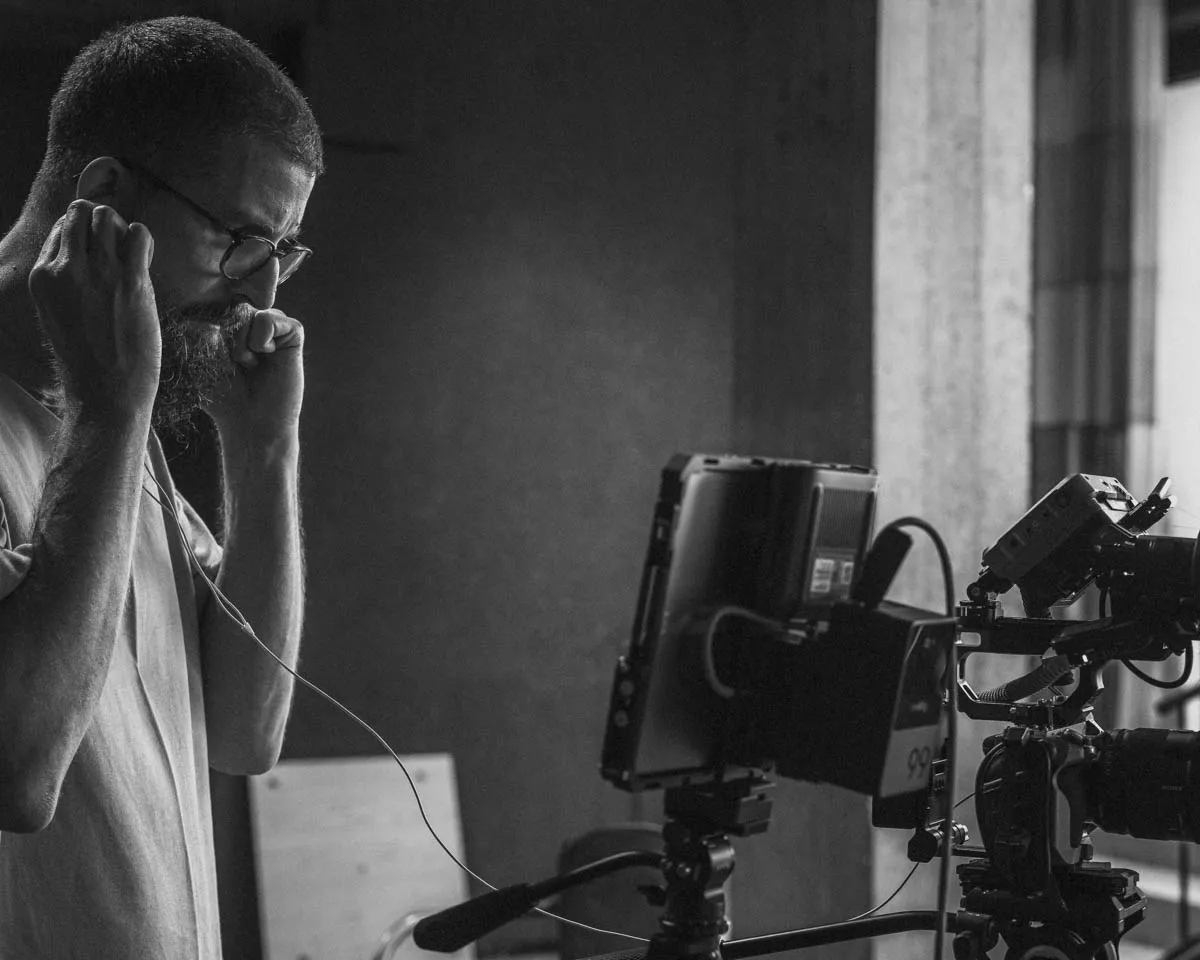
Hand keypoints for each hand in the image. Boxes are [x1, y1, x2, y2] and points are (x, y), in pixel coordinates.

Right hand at [27, 199, 159, 416]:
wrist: (108, 391)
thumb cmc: (88, 357)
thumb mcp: (58, 313)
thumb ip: (65, 280)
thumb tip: (85, 250)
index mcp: (43, 277)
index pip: (60, 227)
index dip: (84, 234)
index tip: (98, 255)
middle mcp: (66, 269)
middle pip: (82, 213)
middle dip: (102, 222)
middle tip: (117, 249)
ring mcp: (100, 273)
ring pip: (107, 216)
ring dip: (123, 228)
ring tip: (131, 254)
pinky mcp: (132, 282)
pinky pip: (139, 234)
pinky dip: (144, 238)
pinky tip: (144, 258)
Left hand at [206, 308, 304, 448]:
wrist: (252, 424)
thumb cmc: (225, 398)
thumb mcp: (202, 363)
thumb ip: (199, 335)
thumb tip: (199, 317)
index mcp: (231, 328)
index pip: (216, 308)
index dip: (212, 326)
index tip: (215, 356)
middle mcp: (253, 325)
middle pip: (232, 308)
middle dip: (228, 337)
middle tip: (236, 364)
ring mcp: (274, 329)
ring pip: (250, 312)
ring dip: (242, 341)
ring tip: (250, 364)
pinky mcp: (293, 335)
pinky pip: (270, 318)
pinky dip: (261, 339)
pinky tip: (265, 357)